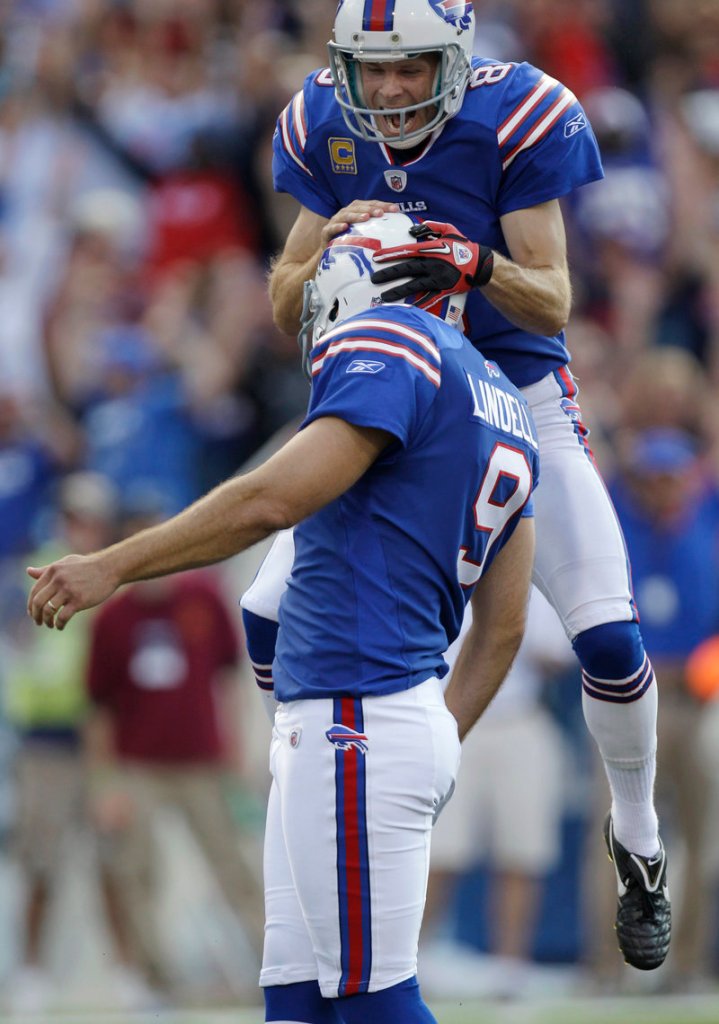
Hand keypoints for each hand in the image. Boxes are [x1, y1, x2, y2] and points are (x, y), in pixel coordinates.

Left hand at [26, 552, 117, 629]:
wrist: (110, 568)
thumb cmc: (87, 566)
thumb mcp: (65, 563)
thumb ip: (46, 569)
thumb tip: (28, 571)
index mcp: (53, 570)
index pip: (35, 591)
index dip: (31, 604)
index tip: (33, 613)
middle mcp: (58, 579)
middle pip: (38, 602)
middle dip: (35, 615)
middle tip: (38, 622)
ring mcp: (69, 590)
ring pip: (48, 610)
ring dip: (46, 621)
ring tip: (50, 625)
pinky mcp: (79, 600)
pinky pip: (63, 617)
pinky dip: (59, 624)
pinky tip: (60, 627)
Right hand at [320, 199, 399, 249]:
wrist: (331, 254)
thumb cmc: (351, 242)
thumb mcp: (366, 234)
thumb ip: (378, 229)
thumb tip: (399, 228)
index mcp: (356, 211)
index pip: (371, 205)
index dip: (383, 205)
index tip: (396, 209)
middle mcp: (345, 213)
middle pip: (358, 207)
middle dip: (370, 209)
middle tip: (380, 213)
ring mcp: (335, 222)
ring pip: (345, 215)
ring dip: (356, 215)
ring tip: (366, 217)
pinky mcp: (326, 233)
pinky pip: (331, 228)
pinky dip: (337, 226)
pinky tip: (344, 227)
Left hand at [370, 221, 492, 302]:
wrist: (481, 264)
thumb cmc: (462, 246)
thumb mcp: (449, 229)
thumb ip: (431, 227)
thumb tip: (412, 230)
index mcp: (432, 249)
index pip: (407, 251)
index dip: (391, 254)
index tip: (376, 257)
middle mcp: (433, 264)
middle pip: (406, 269)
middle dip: (389, 273)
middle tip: (373, 278)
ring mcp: (438, 278)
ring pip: (414, 285)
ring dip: (398, 291)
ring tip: (383, 296)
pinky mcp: (444, 290)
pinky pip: (429, 298)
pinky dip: (418, 305)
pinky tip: (406, 310)